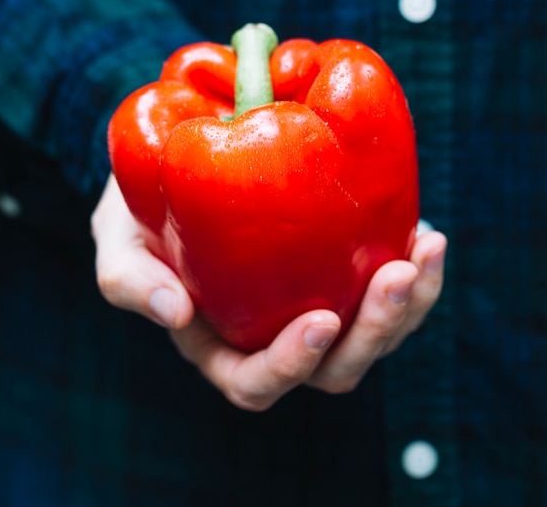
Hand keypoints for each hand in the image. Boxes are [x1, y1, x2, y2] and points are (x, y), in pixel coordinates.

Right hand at [92, 174, 446, 410]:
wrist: (185, 166)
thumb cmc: (144, 210)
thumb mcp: (119, 238)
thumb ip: (129, 279)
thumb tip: (173, 313)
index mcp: (222, 343)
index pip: (257, 381)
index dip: (291, 365)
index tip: (321, 319)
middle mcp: (276, 333)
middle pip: (335, 367)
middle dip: (373, 333)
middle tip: (398, 275)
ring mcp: (318, 301)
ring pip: (376, 335)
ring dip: (410, 305)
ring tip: (427, 249)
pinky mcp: (345, 269)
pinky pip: (391, 290)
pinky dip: (418, 272)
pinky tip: (426, 234)